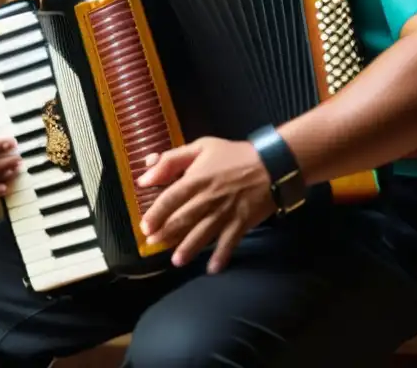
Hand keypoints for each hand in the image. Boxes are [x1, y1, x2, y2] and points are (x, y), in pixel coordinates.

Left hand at [136, 137, 274, 273]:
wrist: (272, 164)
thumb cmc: (233, 155)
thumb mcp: (200, 147)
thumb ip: (170, 160)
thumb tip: (144, 177)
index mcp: (196, 179)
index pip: (170, 199)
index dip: (156, 214)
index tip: (145, 227)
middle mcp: (207, 199)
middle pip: (182, 219)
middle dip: (166, 234)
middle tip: (153, 245)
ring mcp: (225, 213)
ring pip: (202, 234)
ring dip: (188, 249)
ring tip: (176, 261)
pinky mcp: (241, 222)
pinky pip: (229, 242)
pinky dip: (221, 256)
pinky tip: (212, 269)